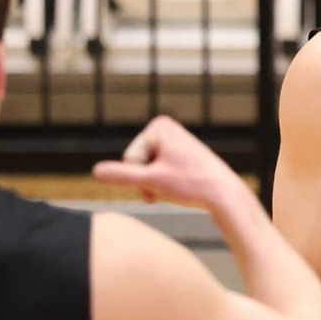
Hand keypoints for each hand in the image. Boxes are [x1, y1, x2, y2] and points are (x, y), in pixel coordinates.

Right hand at [93, 116, 245, 210]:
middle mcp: (166, 128)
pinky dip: (163, 183)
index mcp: (159, 126)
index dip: (144, 176)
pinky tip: (179, 187)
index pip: (130, 157)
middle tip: (173, 186)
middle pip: (137, 162)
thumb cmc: (191, 184)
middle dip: (148, 180)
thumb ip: (122, 176)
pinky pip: (157, 171)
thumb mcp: (152, 181)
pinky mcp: (178, 153)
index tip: (169, 179)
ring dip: (154, 184)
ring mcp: (173, 140)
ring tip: (176, 188)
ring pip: (146, 170)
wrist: (224, 194)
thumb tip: (96, 171)